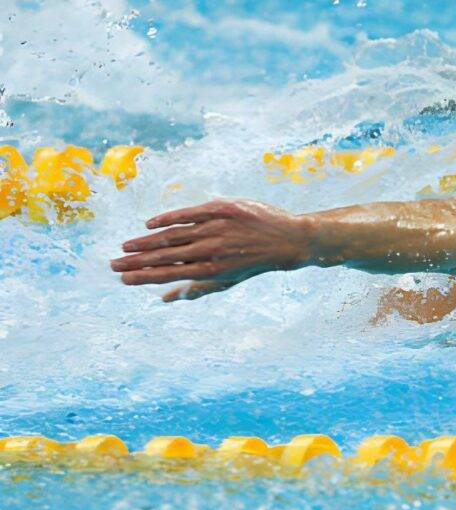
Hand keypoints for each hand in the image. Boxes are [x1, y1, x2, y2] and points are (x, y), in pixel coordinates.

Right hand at [110, 199, 311, 300]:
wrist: (288, 240)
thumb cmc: (253, 263)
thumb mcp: (227, 281)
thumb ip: (195, 289)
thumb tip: (164, 300)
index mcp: (212, 270)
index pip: (170, 275)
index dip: (143, 277)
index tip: (122, 278)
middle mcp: (212, 250)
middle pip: (166, 256)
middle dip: (136, 261)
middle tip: (113, 263)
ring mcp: (217, 228)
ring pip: (173, 235)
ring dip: (146, 242)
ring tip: (126, 246)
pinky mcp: (223, 208)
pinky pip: (189, 213)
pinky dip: (168, 218)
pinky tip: (149, 225)